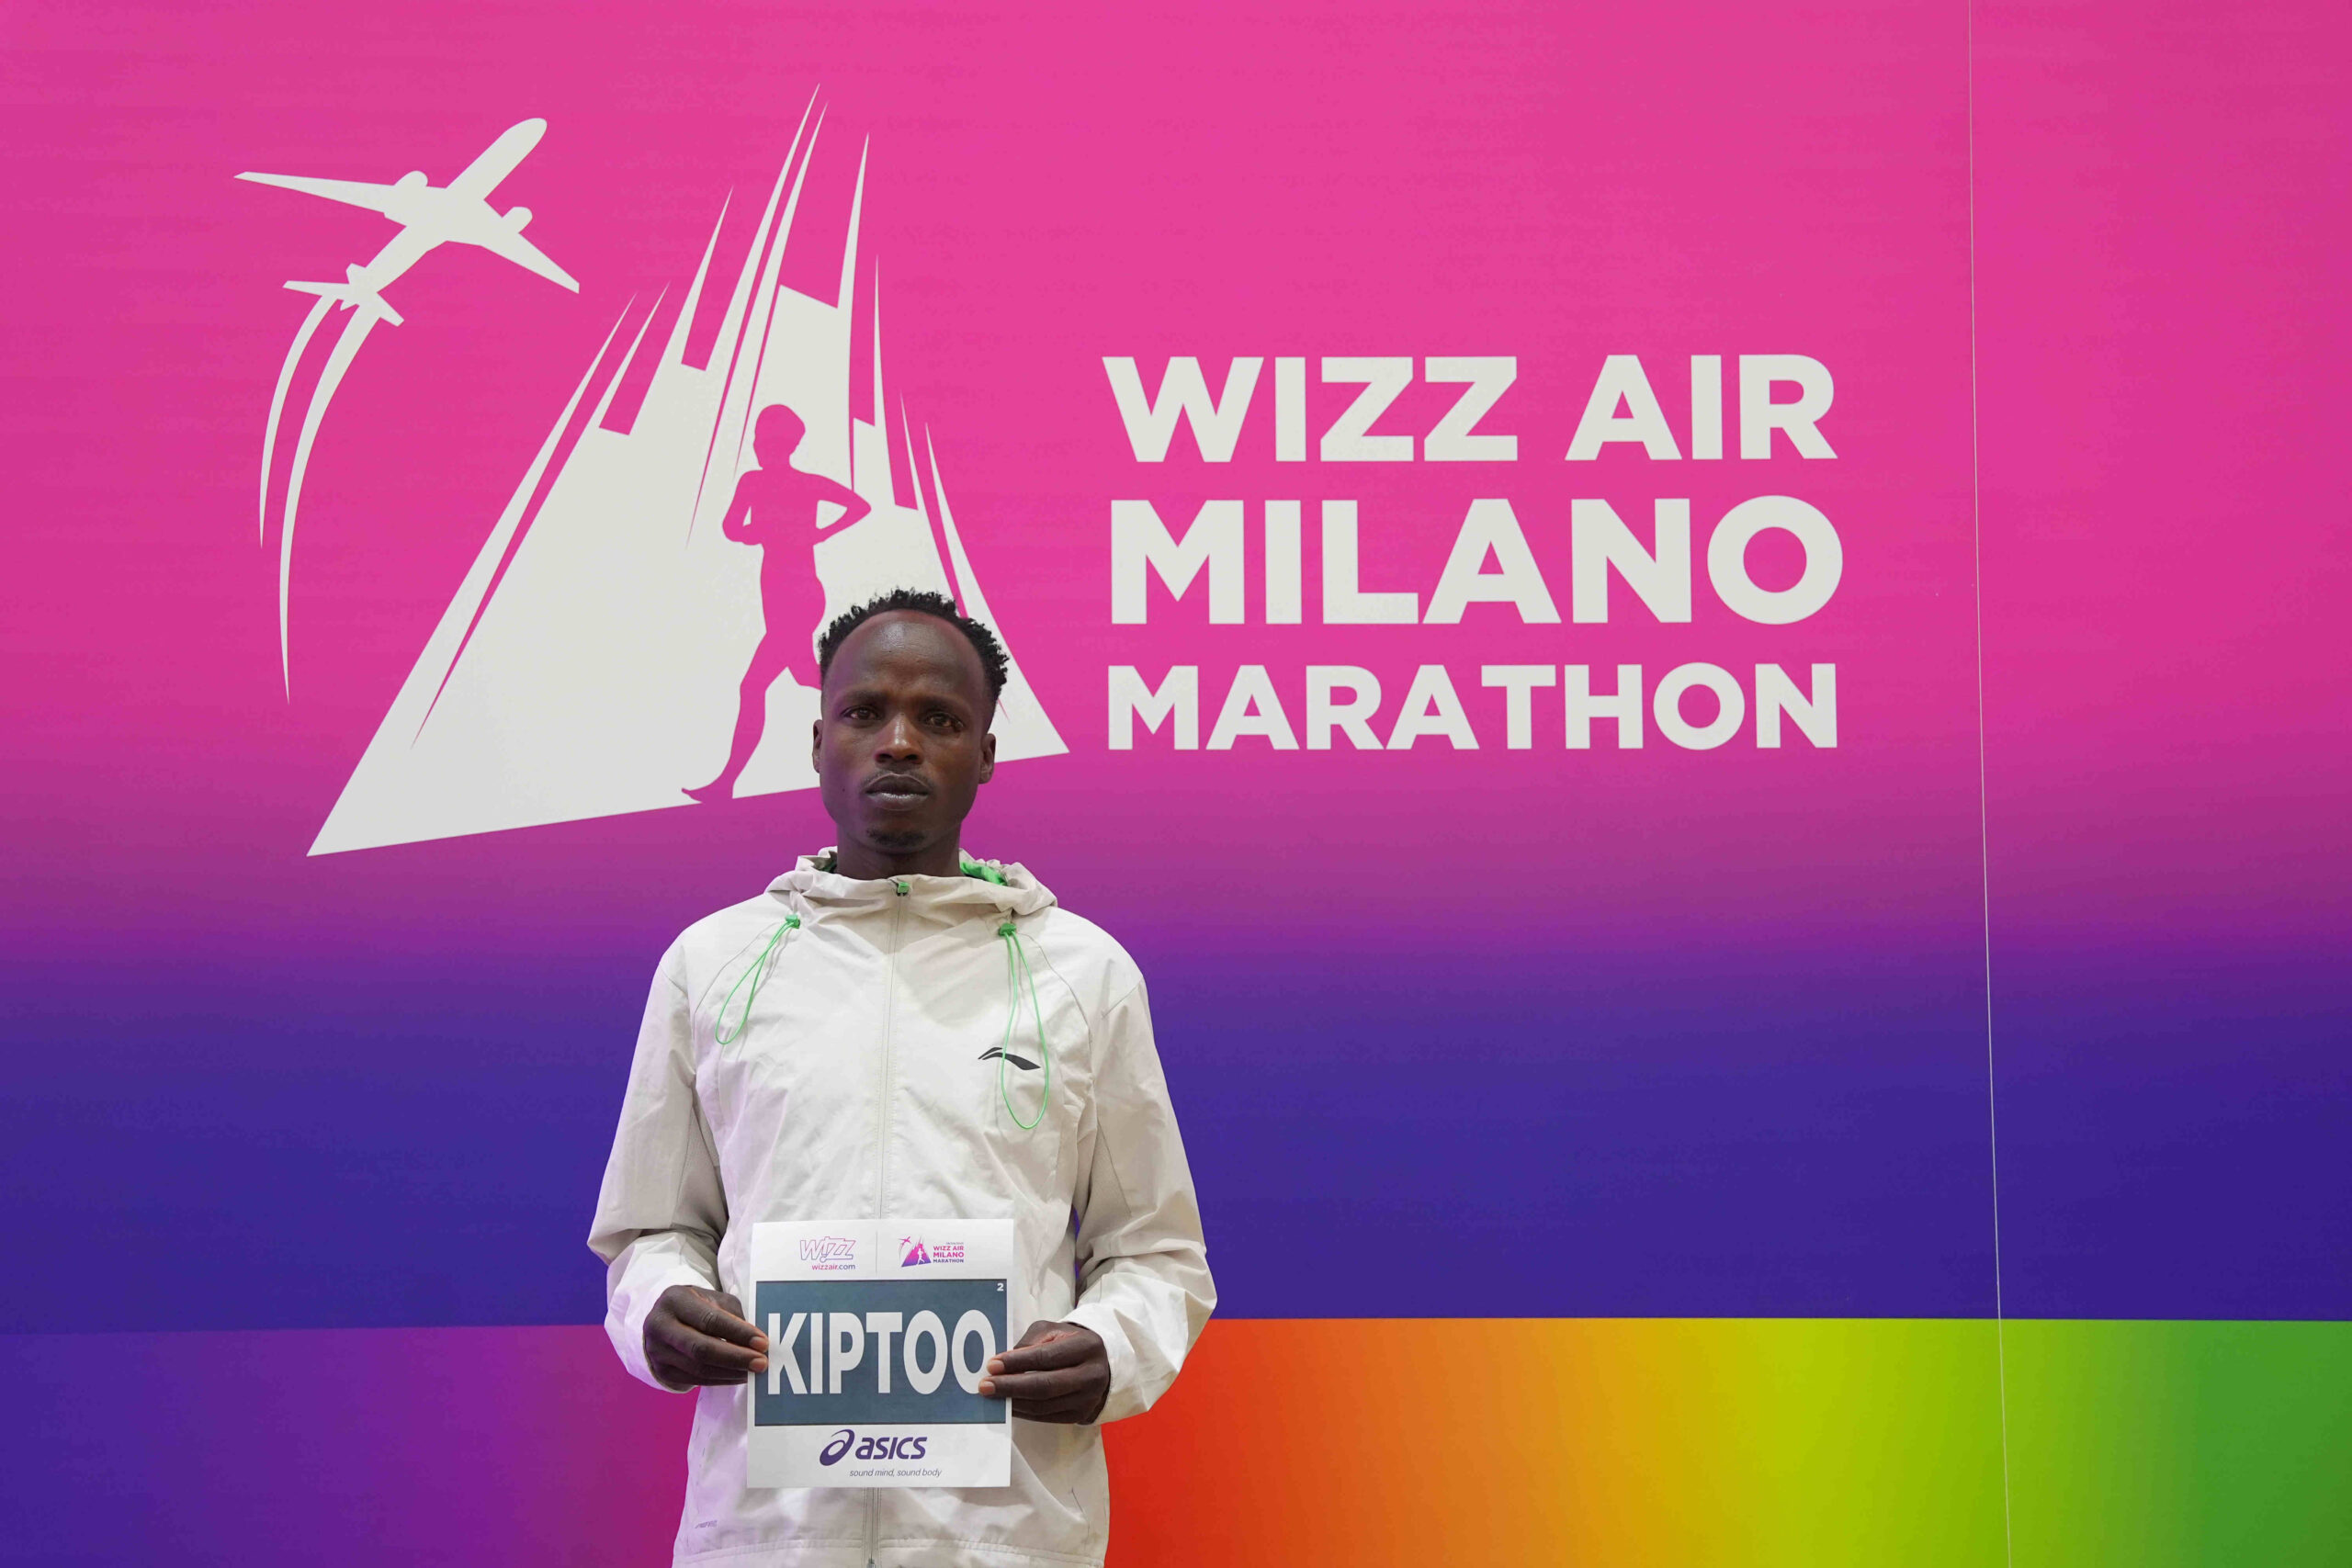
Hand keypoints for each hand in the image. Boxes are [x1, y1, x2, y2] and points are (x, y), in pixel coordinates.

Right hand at [645, 1284, 768, 1387]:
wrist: (663, 1321)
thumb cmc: (696, 1306)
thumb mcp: (713, 1299)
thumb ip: (732, 1315)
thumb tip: (756, 1340)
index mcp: (675, 1300)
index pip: (709, 1319)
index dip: (738, 1333)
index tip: (762, 1342)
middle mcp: (660, 1326)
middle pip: (701, 1348)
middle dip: (736, 1357)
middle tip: (761, 1362)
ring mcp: (657, 1352)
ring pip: (699, 1369)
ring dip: (731, 1372)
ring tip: (753, 1371)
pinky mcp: (662, 1372)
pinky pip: (696, 1380)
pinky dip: (721, 1380)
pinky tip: (738, 1376)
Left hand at [978, 1320, 1109, 1423]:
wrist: (1100, 1364)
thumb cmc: (1069, 1343)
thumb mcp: (1052, 1331)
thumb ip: (1029, 1344)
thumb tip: (1003, 1365)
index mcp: (1086, 1346)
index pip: (1046, 1357)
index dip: (1017, 1362)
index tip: (992, 1365)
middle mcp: (1092, 1374)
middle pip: (1045, 1386)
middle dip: (1011, 1386)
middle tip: (985, 1386)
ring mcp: (1088, 1398)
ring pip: (1043, 1405)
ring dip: (1013, 1402)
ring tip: (992, 1396)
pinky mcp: (1080, 1414)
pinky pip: (1046, 1417)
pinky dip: (1024, 1412)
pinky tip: (1008, 1404)